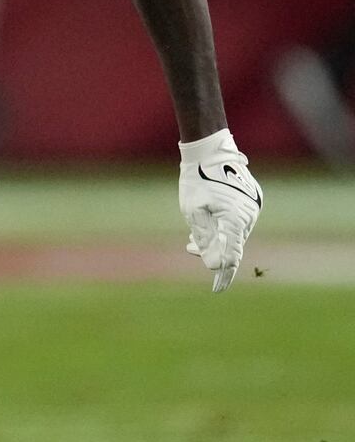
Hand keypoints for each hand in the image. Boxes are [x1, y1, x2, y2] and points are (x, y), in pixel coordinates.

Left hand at [178, 129, 261, 292]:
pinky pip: (238, 222)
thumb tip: (213, 263)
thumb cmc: (197, 181)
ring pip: (234, 234)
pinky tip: (206, 224)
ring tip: (191, 240)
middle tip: (189, 250)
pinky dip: (223, 227)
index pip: (230, 257)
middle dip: (212, 253)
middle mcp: (248, 217)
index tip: (215, 289)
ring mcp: (252, 208)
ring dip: (215, 239)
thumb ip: (204, 238)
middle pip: (232, 246)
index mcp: (234, 221)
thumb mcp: (193, 212)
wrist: (210, 152)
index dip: (222, 275)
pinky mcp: (251, 201)